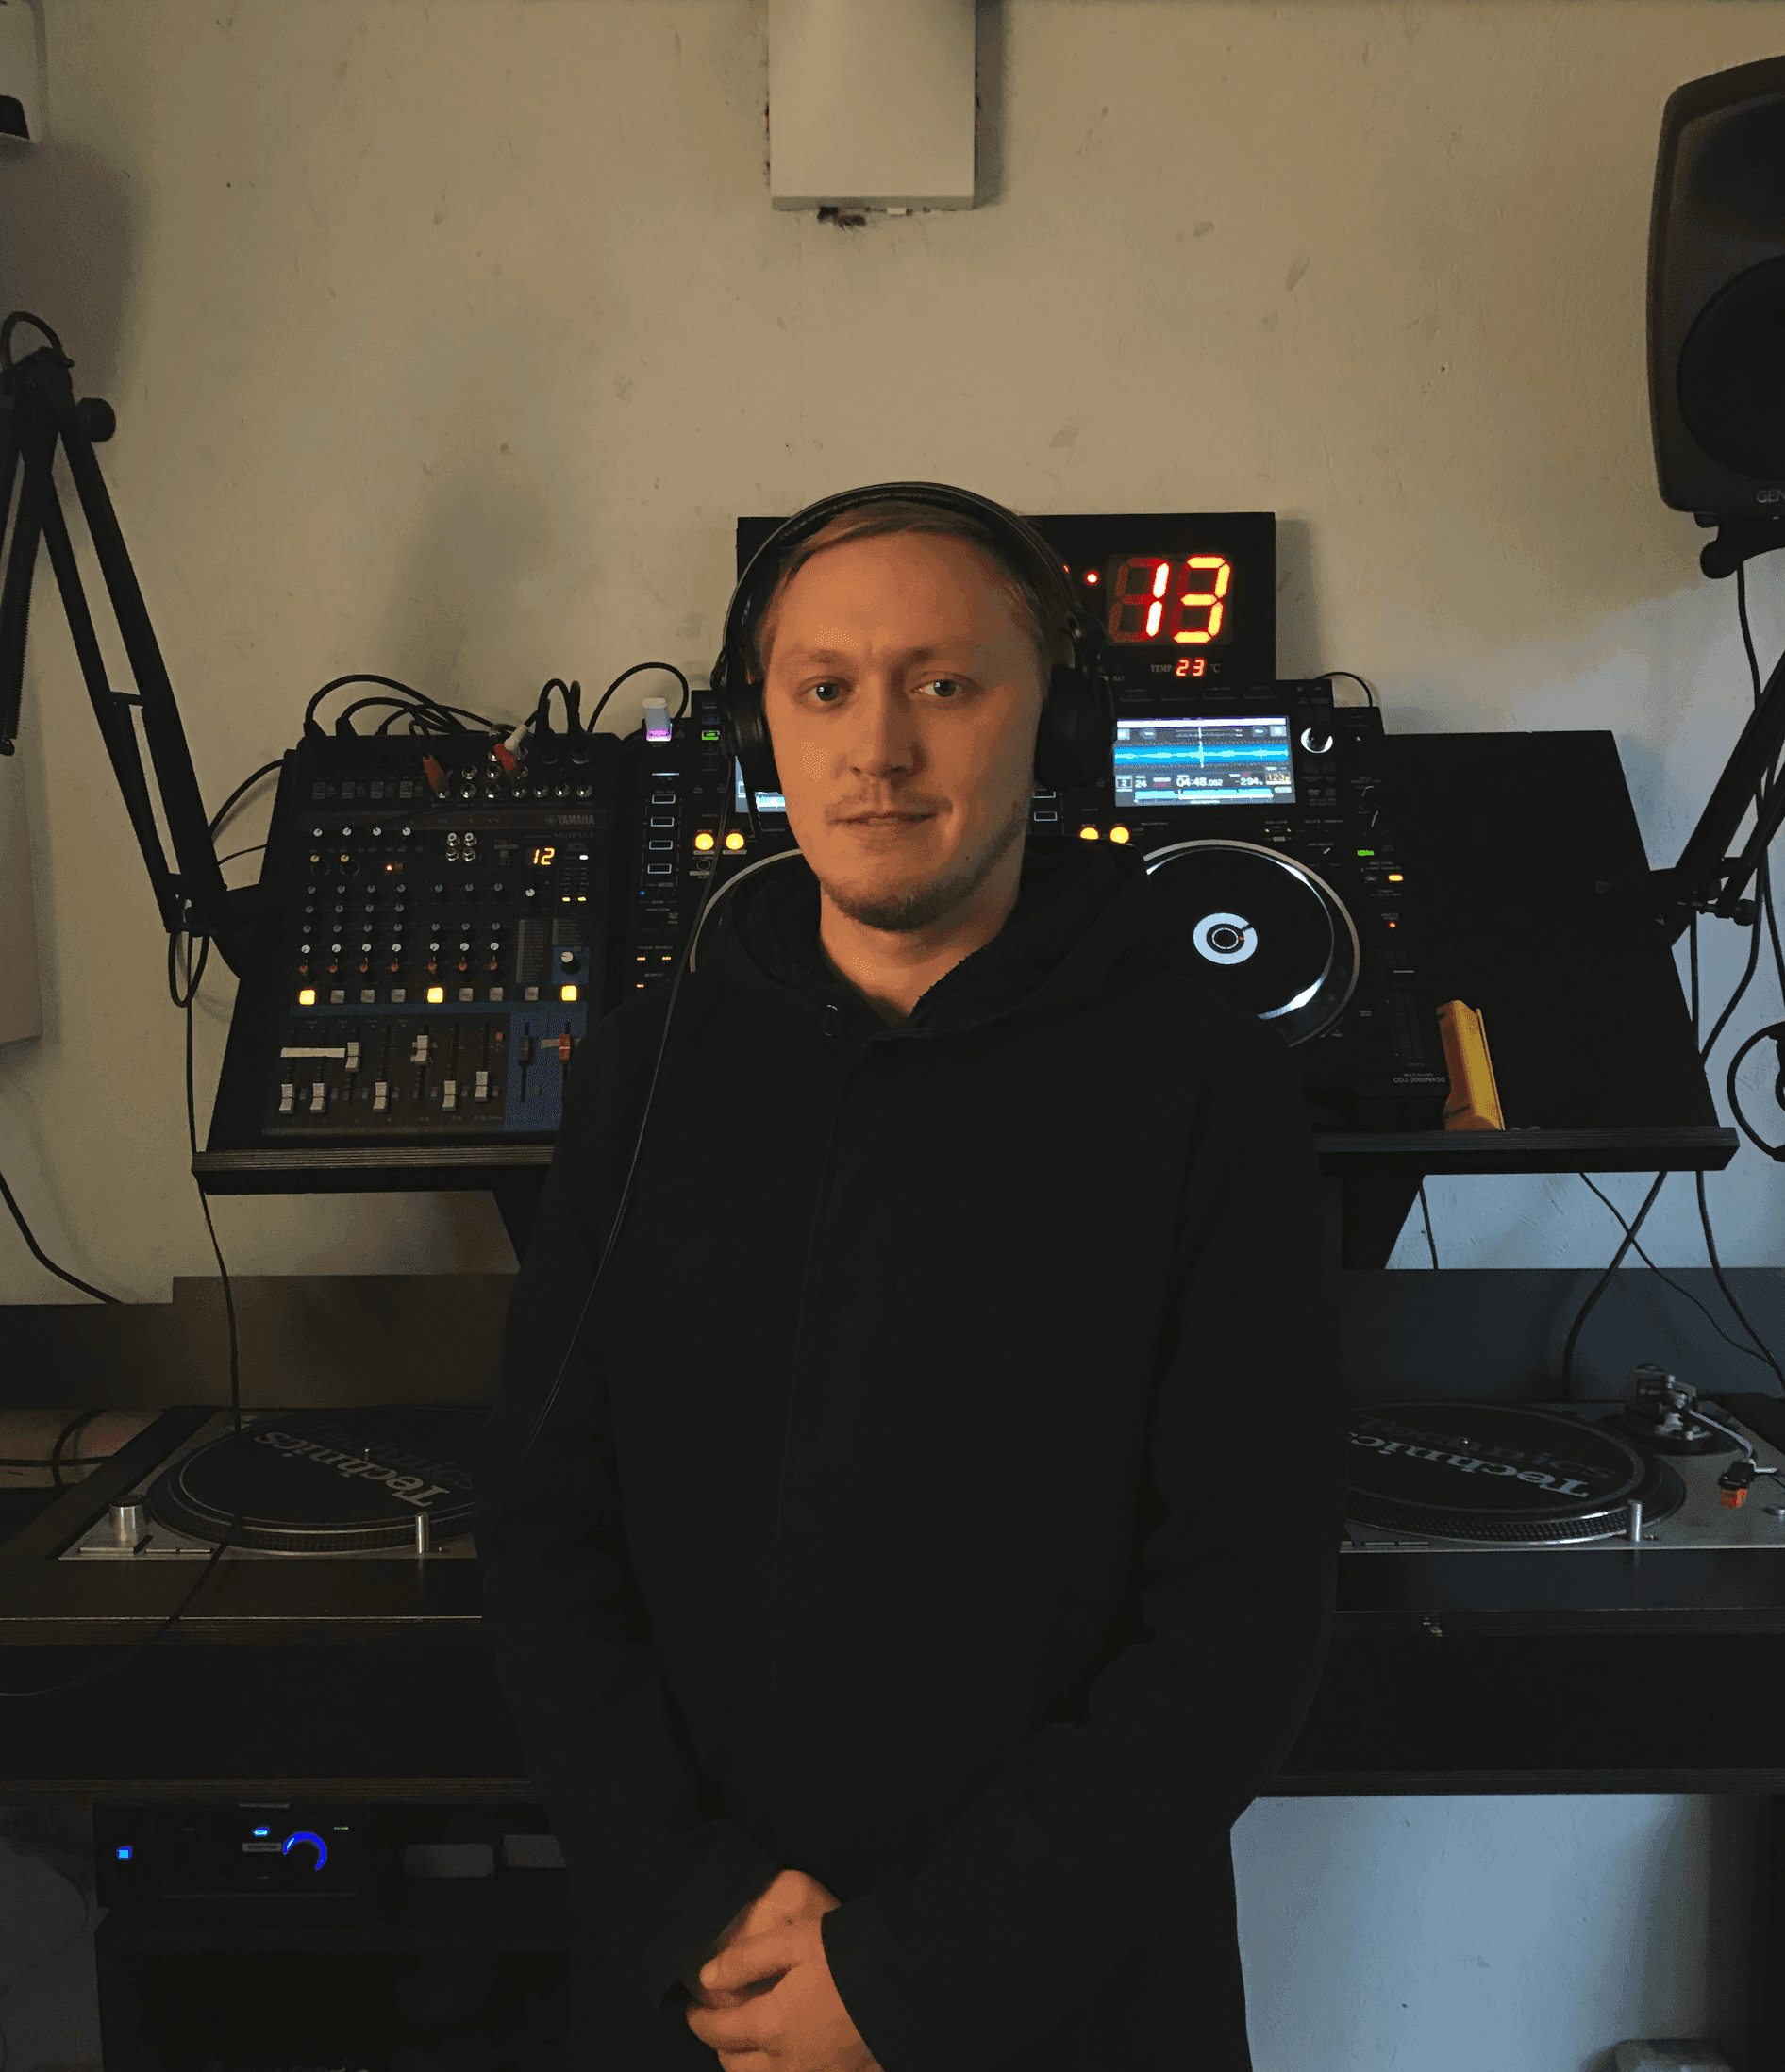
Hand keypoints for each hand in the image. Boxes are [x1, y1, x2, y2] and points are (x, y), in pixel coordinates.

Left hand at [682, 1869, 880, 2070]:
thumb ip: (745, 1960)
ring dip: (749, 2067)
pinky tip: (790, 2056)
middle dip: (722, 2047)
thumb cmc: (847, 1954)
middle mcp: (788, 2063)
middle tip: (720, 2025)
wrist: (905, 1979)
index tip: (693, 2009)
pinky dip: (784, 2071)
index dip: (699, 2020)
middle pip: (737, 2067)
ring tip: (751, 2045)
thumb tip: (707, 1978)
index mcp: (772, 2026)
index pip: (719, 2032)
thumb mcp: (792, 1941)